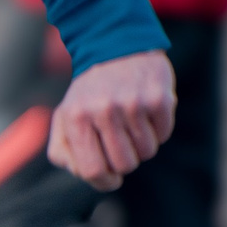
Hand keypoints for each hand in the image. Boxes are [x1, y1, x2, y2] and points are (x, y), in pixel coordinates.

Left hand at [48, 50, 175, 190]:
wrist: (118, 45)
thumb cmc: (90, 91)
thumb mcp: (65, 116)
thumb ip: (62, 151)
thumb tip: (82, 173)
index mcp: (77, 117)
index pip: (92, 171)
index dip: (104, 181)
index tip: (111, 177)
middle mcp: (104, 110)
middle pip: (124, 165)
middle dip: (126, 159)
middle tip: (121, 139)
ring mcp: (133, 103)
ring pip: (147, 152)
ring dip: (143, 144)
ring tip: (133, 122)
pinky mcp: (159, 98)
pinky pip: (164, 135)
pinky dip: (158, 129)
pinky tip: (147, 111)